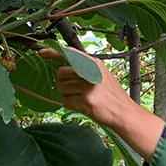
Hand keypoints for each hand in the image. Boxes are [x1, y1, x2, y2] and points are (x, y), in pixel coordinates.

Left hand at [37, 47, 163, 160]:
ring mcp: (88, 87)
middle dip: (63, 82)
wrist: (124, 112)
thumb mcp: (101, 75)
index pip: (69, 53)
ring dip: (67, 95)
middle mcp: (91, 72)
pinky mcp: (86, 101)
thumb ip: (84, 69)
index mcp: (94, 63)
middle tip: (75, 89)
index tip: (41, 53)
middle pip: (61, 73)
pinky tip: (83, 105)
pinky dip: (71, 105)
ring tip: (81, 98)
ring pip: (61, 88)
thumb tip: (61, 68)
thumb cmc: (111, 95)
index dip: (53, 52)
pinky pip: (66, 101)